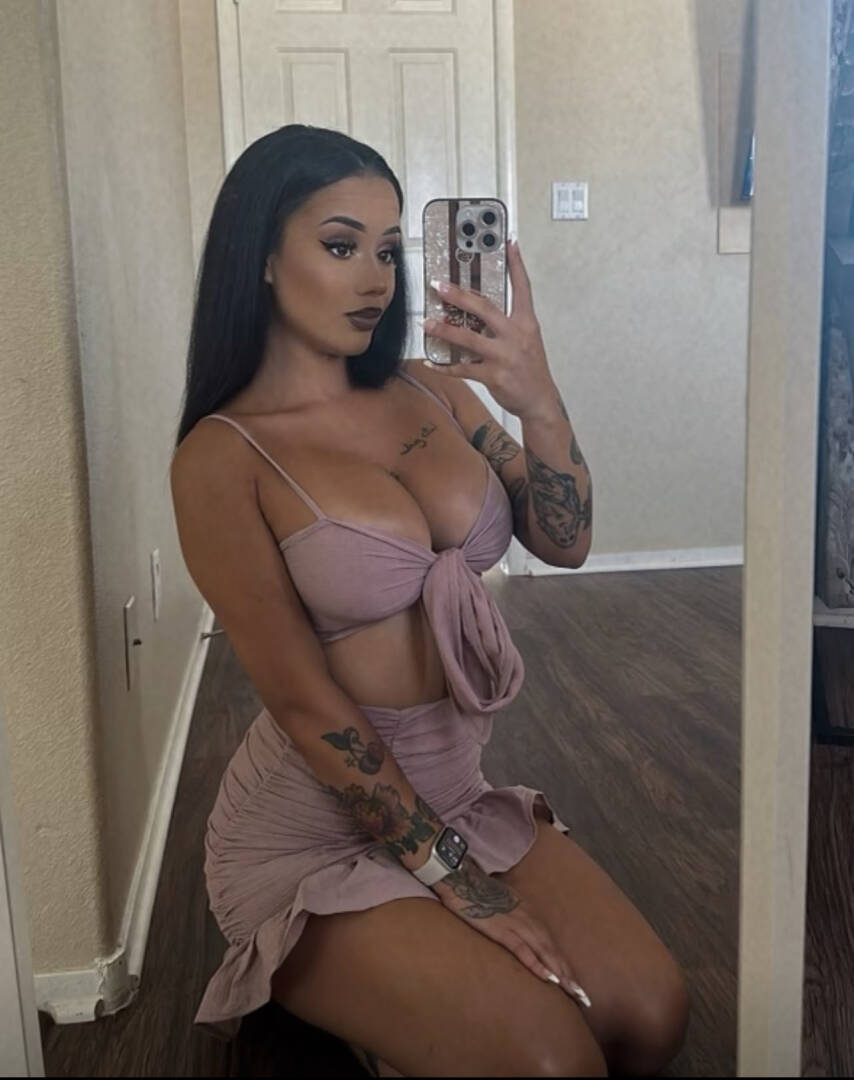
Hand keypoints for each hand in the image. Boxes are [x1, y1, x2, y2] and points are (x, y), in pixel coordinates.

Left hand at [421, 238, 559, 421]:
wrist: (539, 401)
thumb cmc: (530, 369)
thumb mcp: (527, 340)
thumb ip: (507, 323)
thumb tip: (479, 309)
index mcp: (526, 323)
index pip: (523, 288)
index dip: (516, 264)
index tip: (509, 242)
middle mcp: (516, 335)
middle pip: (484, 308)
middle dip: (459, 296)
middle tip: (439, 286)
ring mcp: (504, 356)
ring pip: (469, 338)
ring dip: (444, 330)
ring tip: (427, 323)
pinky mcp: (494, 376)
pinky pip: (463, 369)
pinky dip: (445, 367)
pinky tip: (431, 362)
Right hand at [431, 855, 591, 1009]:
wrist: (461, 878)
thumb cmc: (478, 892)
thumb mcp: (504, 904)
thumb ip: (515, 917)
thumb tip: (520, 933)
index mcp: (529, 913)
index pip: (551, 943)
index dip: (563, 964)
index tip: (575, 983)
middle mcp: (528, 919)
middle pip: (553, 950)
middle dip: (569, 974)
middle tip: (584, 997)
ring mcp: (517, 924)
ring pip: (544, 952)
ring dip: (560, 973)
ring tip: (573, 992)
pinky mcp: (502, 930)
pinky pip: (523, 950)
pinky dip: (538, 964)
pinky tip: (549, 978)